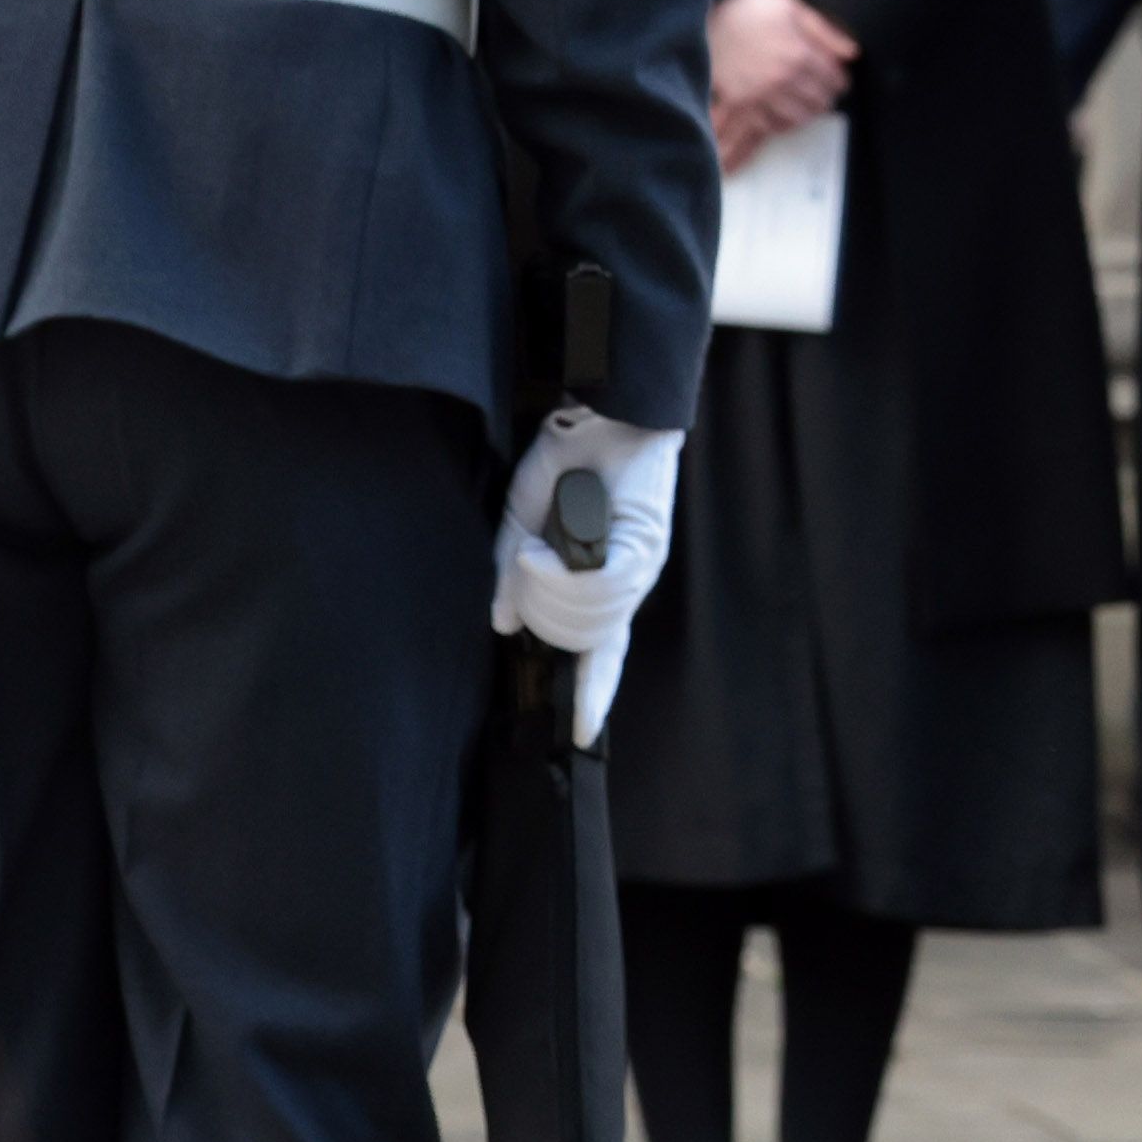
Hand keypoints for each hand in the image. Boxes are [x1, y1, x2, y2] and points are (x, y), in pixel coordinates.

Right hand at [489, 407, 684, 741]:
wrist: (598, 408)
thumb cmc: (568, 460)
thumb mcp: (523, 520)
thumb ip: (512, 572)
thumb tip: (500, 624)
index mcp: (604, 581)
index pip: (605, 650)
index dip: (594, 692)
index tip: (581, 733)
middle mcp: (628, 581)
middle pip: (580, 638)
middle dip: (538, 617)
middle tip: (520, 570)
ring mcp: (639, 564)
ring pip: (588, 616)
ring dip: (544, 595)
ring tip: (530, 553)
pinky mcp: (642, 541)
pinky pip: (596, 587)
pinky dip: (557, 577)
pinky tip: (538, 553)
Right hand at [707, 0, 854, 169]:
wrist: (697, 18)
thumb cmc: (748, 10)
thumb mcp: (791, 6)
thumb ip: (825, 31)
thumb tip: (853, 53)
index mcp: (798, 56)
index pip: (834, 81)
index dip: (839, 79)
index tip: (837, 78)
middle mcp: (780, 82)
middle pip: (817, 104)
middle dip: (823, 97)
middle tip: (821, 91)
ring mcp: (757, 98)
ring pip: (794, 121)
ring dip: (801, 114)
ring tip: (801, 105)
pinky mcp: (736, 107)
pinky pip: (759, 131)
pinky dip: (766, 133)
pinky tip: (767, 129)